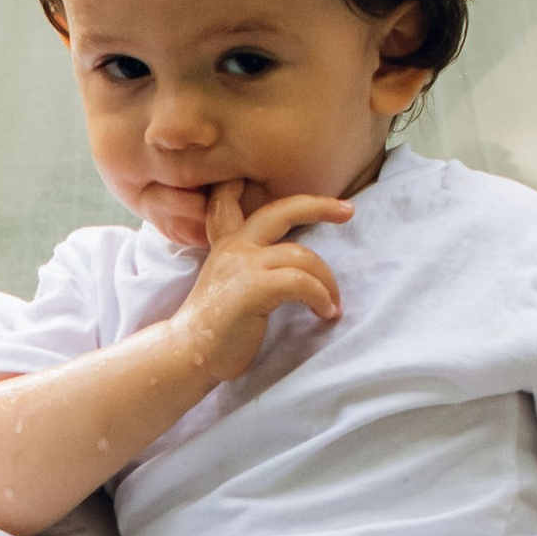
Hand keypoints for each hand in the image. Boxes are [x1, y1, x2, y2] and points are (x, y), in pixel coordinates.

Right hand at [170, 182, 352, 386]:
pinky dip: (321, 298)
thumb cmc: (215, 328)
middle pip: (282, 210)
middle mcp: (234, 246)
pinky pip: (303, 283)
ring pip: (303, 256)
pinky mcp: (254, 288)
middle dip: (319, 205)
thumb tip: (291, 265)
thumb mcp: (228, 283)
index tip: (271, 181)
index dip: (250, 184)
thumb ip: (249, 266)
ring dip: (327, 282)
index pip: (233, 200)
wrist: (188, 354)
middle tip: (348, 211)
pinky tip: (324, 313)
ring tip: (332, 304)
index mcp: (227, 244)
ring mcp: (243, 265)